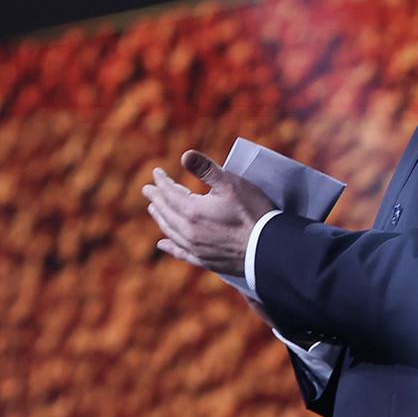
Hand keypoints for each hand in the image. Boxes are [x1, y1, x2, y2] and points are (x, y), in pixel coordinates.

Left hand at [141, 147, 277, 278]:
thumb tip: (184, 155)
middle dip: (157, 199)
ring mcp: (196, 249)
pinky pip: (181, 253)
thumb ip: (206, 169)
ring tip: (153, 209)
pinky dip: (170, 247)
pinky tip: (163, 245)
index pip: (170, 193)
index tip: (156, 172)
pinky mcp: (206, 261)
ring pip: (171, 232)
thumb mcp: (231, 184)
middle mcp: (189, 232)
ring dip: (161, 218)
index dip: (162, 181)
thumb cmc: (252, 213)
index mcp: (192, 211)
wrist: (269, 250)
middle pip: (167, 212)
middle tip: (147, 190)